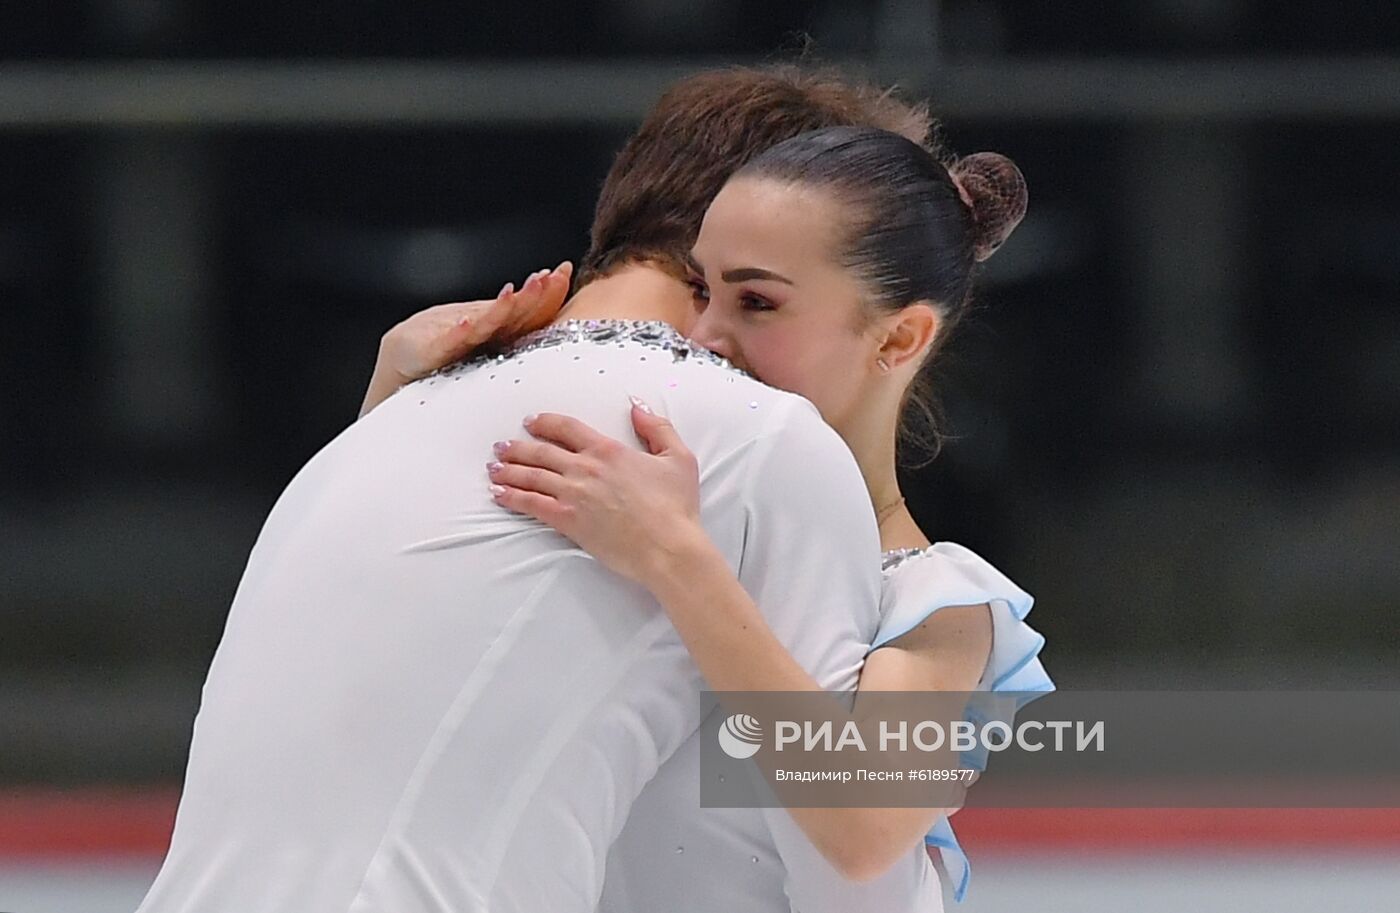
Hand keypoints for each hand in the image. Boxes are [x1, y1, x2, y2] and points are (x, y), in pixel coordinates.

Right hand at [360, 261, 571, 416]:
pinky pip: (449, 344)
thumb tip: (554, 315)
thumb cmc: (450, 351)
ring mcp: (458, 339)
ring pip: (485, 324)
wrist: (403, 359)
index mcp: (500, 328)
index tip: (563, 273)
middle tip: (548, 277)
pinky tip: (466, 323)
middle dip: (531, 294)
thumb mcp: (491, 342)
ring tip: (514, 293)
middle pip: (513, 312)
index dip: (547, 294)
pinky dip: (459, 333)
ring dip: (500, 308)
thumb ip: (520, 331)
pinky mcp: (434, 352)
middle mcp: (482, 329)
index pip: (530, 311)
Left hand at [486, 396, 703, 585]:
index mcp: (608, 450)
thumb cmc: (676, 507)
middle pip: (541, 451)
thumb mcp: (679, 458)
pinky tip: (499, 494)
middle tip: (501, 446)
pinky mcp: (568, 521)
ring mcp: (573, 494)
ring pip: (531, 476)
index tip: (531, 422)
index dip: (545, 422)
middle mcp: (585, 468)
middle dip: (517, 447)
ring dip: (509, 470)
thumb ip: (657, 427)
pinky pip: (531, 504)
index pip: (567, 428)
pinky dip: (512, 497)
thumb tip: (637, 405)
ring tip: (493, 468)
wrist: (668, 546)